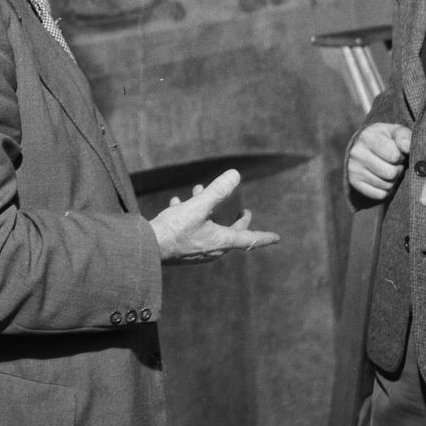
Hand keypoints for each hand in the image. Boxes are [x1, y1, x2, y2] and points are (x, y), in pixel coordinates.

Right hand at [150, 169, 279, 263]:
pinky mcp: (182, 248)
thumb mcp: (198, 206)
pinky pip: (192, 231)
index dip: (264, 236)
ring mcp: (196, 250)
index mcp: (221, 241)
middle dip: (237, 221)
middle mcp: (212, 248)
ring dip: (208, 211)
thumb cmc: (175, 229)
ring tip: (198, 191)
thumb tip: (235, 174)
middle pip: (230, 234)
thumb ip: (217, 191)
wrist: (148, 248)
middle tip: (244, 213)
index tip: (277, 238)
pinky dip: (190, 216)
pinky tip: (177, 203)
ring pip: (209, 229)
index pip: (249, 239)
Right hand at [347, 122, 412, 199]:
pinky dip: (386, 190)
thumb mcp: (397, 132)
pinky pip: (379, 194)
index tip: (399, 153)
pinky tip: (382, 179)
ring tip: (389, 170)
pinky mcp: (354, 182)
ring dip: (393, 180)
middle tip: (395, 164)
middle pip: (390, 173)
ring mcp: (353, 168)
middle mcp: (356, 152)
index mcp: (367, 136)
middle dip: (398, 170)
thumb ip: (405, 137)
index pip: (394, 156)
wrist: (368, 147)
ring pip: (386, 185)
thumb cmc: (388, 139)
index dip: (401, 157)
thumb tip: (407, 147)